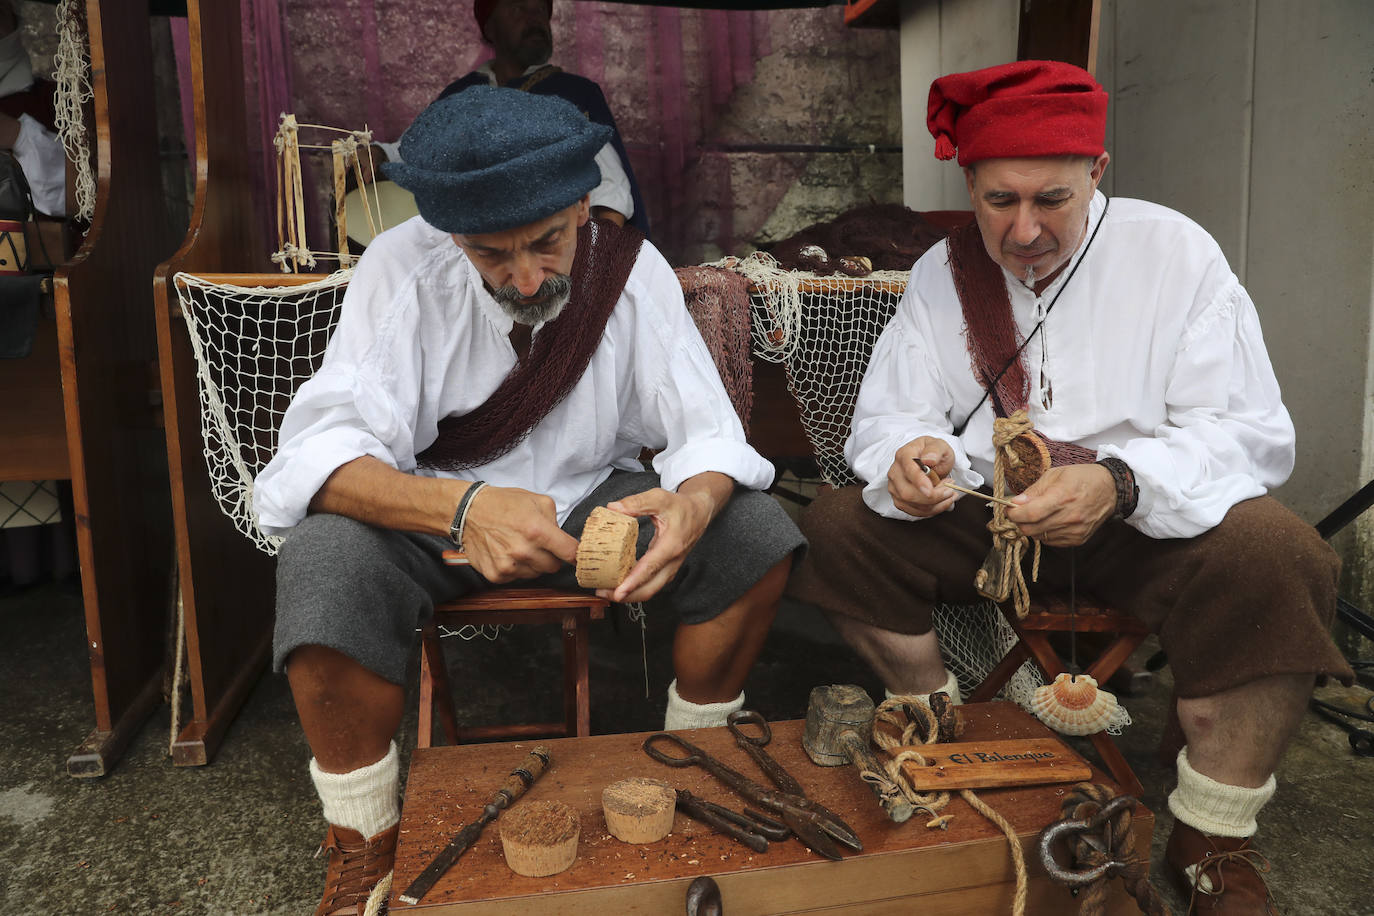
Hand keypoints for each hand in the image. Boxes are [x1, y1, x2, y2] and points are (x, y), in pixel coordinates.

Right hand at [460, 485, 579, 582]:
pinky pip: (517, 578)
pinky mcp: (496, 575)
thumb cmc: (504, 504)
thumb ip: (556, 521)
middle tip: (539, 544)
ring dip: (533, 564)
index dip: (577, 555)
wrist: (468, 511)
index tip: (578, 557)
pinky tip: (507, 553)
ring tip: (520, 546)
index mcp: (538, 531)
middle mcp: (524, 551)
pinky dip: (516, 569)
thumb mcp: (538, 501)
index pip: (570, 553)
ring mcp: (509, 566)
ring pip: (536, 574)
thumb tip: (564, 540)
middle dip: (551, 557)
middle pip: (554, 567)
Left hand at [599, 484, 717, 603]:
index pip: (650, 568)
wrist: (700, 512)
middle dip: (626, 595)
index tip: (618, 592)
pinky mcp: (667, 569)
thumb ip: (636, 503)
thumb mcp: (660, 498)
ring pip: (650, 589)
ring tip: (606, 590)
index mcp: (671, 545)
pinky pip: (651, 584)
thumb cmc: (681, 506)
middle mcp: (672, 561)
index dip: (632, 582)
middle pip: (649, 588)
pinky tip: (619, 582)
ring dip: (629, 594)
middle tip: (603, 592)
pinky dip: (635, 587)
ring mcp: (671, 568)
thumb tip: (613, 508)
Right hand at [888, 437, 958, 516]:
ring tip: (949, 494)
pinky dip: (932, 510)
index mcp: (904, 455)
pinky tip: (942, 502)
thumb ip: (935, 450)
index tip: (931, 491)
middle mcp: (895, 472)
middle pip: (908, 493)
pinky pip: (914, 511)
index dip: (919, 482)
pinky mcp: (899, 500)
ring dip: (935, 504)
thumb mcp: (940, 445)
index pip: (908, 471)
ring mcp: (895, 487)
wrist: (930, 461)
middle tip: (950, 489)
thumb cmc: (934, 453)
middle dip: (933, 496)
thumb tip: (929, 459)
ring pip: (912, 504)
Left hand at [1005, 464, 1115, 546]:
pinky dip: (1044, 533)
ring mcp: (1075, 531)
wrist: (1110, 489)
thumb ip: (1034, 491)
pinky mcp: (1078, 539)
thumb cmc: (1081, 478)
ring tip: (1037, 514)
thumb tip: (1015, 503)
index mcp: (1062, 497)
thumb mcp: (1055, 474)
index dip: (1014, 514)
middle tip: (1019, 512)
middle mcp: (1069, 517)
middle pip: (1031, 529)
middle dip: (1019, 521)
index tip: (1008, 509)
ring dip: (1032, 527)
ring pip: (1039, 537)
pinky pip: (1051, 542)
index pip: (1030, 514)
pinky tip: (1050, 521)